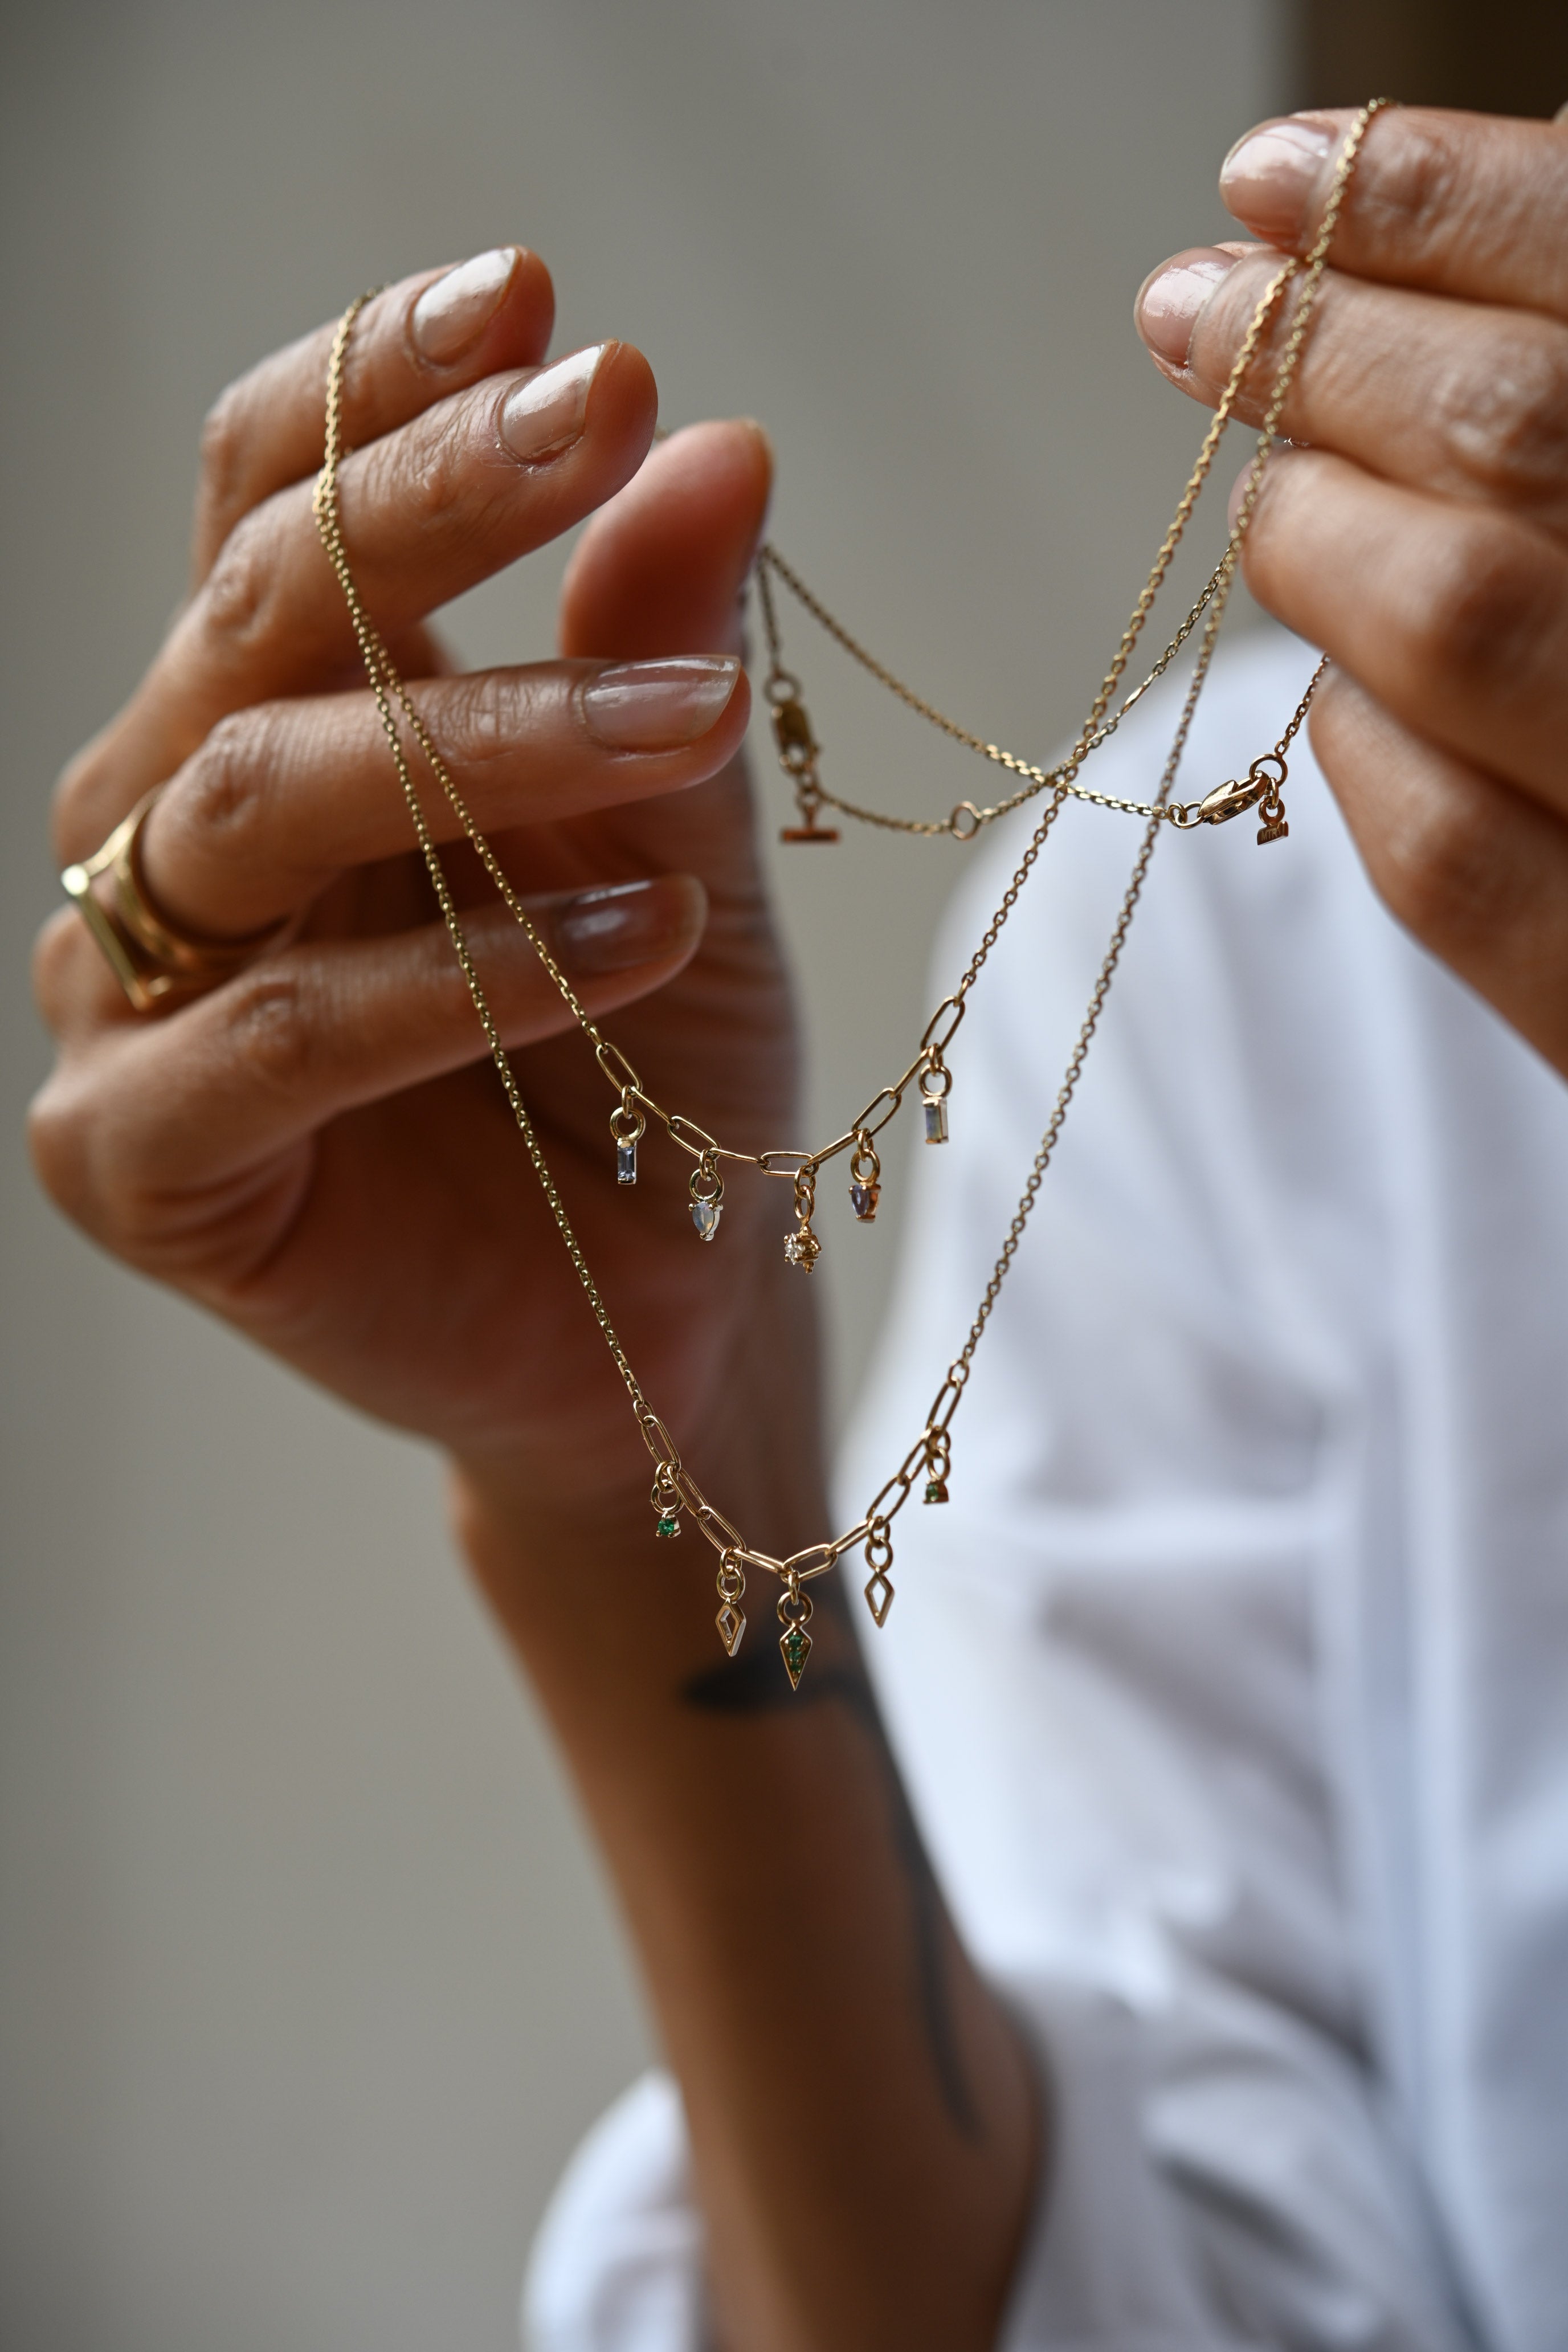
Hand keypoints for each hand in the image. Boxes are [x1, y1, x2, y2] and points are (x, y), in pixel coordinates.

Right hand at [29, 249, 809, 1522]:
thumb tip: (712, 445)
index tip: (551, 303)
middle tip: (609, 415)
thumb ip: (659, 658)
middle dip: (436, 501)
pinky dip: (467, 974)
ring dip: (488, 738)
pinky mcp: (135, 1157)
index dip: (383, 387)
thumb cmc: (648, 1071)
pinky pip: (284, 1035)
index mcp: (267, 719)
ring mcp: (128, 995)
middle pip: (258, 615)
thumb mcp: (679, 842)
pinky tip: (643, 932)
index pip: (271, 501)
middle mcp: (165, 828)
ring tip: (693, 722)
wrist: (648, 1318)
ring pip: (262, 797)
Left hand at [1136, 105, 1567, 1079]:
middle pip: (1519, 444)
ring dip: (1321, 536)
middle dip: (1328, 353)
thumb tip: (1429, 252)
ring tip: (1274, 492)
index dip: (1438, 209)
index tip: (1284, 177)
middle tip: (1201, 305)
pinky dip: (1359, 739)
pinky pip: (1447, 850)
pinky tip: (1343, 690)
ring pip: (1460, 627)